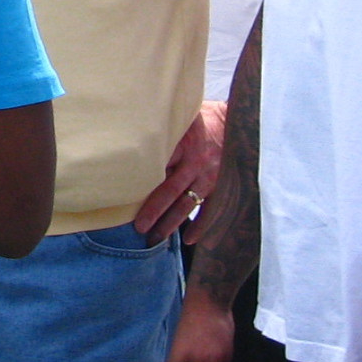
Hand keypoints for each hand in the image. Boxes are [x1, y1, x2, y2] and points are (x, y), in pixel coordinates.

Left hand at [134, 100, 224, 243]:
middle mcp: (196, 162)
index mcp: (183, 144)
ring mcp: (209, 176)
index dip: (143, 181)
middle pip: (171, 190)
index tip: (125, 195)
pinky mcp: (220, 186)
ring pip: (187, 204)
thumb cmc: (201, 122)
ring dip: (171, 223)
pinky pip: (211, 210)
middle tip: (139, 227)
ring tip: (155, 238)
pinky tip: (189, 239)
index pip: (159, 164)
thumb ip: (163, 133)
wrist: (235, 124)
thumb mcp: (181, 121)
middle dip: (154, 210)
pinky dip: (201, 226)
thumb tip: (133, 140)